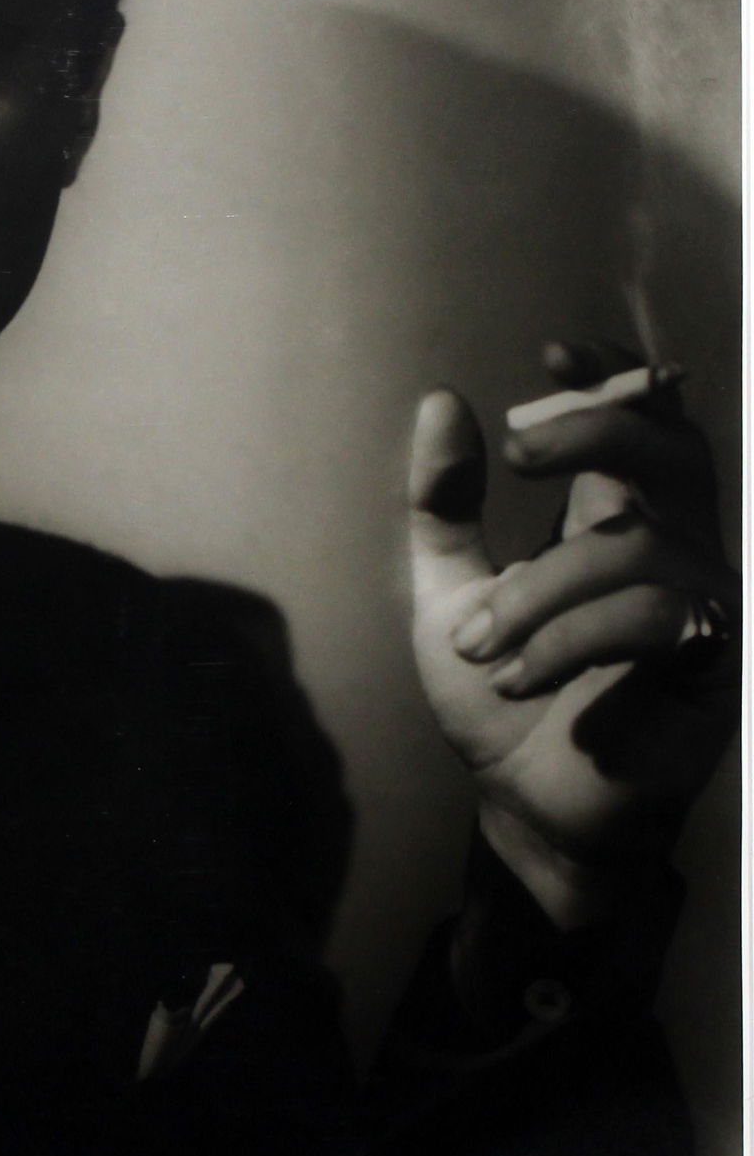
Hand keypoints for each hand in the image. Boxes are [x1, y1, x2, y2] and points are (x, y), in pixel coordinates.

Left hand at [407, 342, 737, 926]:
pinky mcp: (713, 673)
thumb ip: (443, 504)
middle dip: (597, 429)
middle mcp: (673, 556)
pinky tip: (516, 677)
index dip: (615, 376)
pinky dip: (566, 640)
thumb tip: (442, 400)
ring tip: (478, 644)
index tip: (554, 349)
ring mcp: (701, 613)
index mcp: (616, 524)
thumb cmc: (498, 696)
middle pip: (674, 452)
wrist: (522, 806)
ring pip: (638, 548)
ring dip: (539, 590)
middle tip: (519, 444)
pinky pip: (651, 621)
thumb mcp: (448, 589)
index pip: (649, 423)